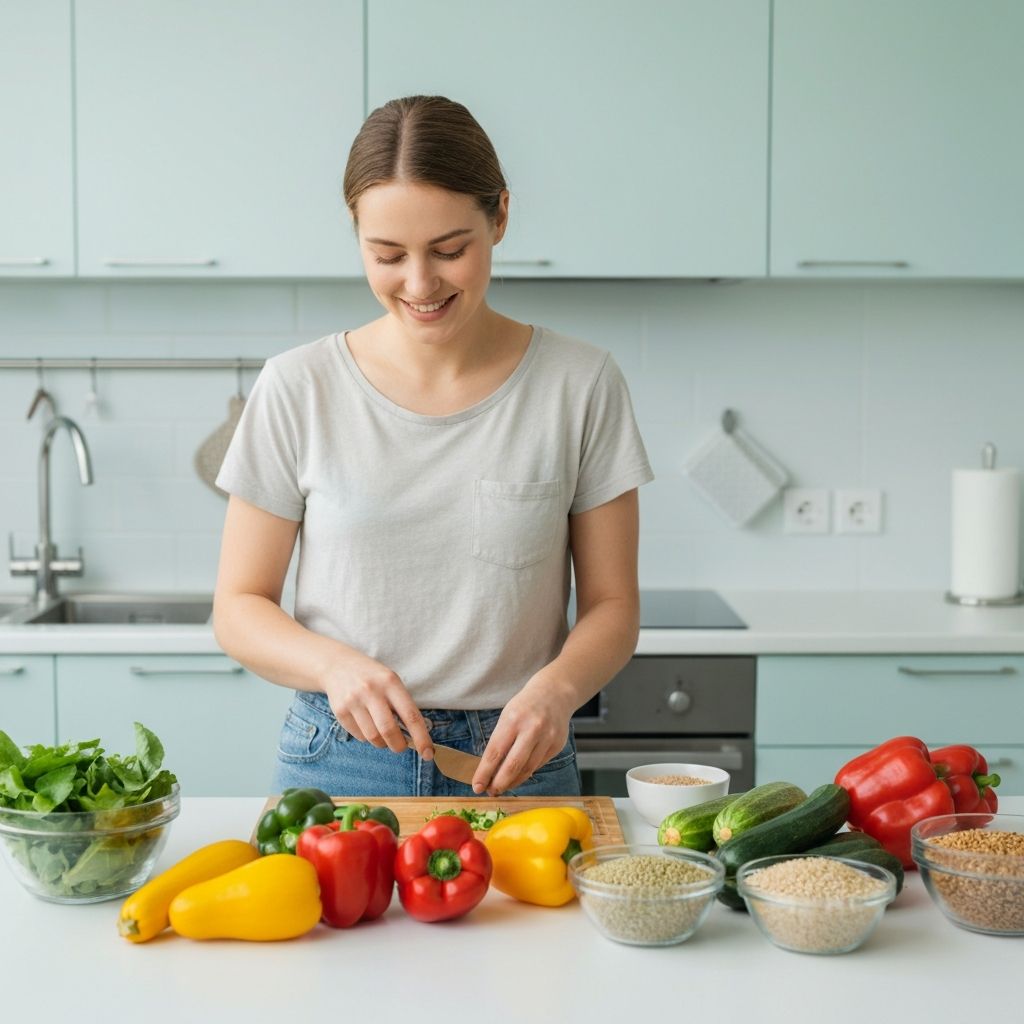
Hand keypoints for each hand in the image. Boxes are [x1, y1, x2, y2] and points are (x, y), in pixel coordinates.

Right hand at [322, 648, 432, 759]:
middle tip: (401, 747)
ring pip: (373, 737)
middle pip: (389, 730)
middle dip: (399, 746)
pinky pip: (359, 736)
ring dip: (382, 743)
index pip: (410, 715)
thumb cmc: (372, 677)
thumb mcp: (390, 681)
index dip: (421, 738)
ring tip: (383, 734)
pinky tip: (367, 725)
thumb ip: (401, 705)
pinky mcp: (340, 711)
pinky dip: (367, 738)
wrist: (337, 665)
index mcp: (390, 682)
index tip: (428, 753)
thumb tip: (414, 737)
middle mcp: (371, 691)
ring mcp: (354, 701)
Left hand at [472, 678, 574, 795]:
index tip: (477, 786)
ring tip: (503, 787)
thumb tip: (488, 769)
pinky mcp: (557, 745)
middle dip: (499, 783)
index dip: (484, 772)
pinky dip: (527, 773)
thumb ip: (500, 741)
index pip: (495, 752)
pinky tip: (519, 776)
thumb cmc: (525, 706)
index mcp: (513, 720)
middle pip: (513, 765)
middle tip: (491, 792)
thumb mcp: (507, 716)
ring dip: (513, 782)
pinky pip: (539, 765)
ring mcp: (547, 738)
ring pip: (527, 769)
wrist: (555, 693)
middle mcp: (531, 729)